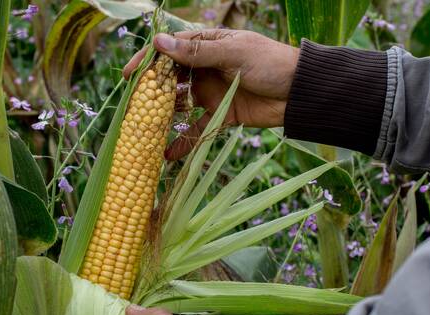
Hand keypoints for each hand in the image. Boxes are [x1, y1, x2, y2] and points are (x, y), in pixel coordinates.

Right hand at [123, 29, 299, 158]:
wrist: (301, 92)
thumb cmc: (271, 63)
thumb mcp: (233, 54)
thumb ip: (196, 54)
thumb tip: (159, 43)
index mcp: (207, 47)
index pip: (170, 51)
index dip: (148, 62)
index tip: (129, 76)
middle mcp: (204, 69)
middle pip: (170, 80)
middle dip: (150, 93)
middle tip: (130, 107)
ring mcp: (211, 93)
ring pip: (179, 106)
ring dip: (162, 117)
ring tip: (143, 130)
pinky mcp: (220, 116)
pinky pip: (197, 129)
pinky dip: (183, 142)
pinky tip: (167, 155)